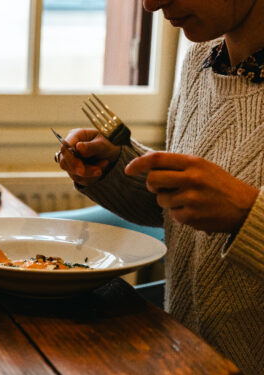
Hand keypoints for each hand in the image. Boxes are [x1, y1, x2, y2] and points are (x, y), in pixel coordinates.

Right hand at [56, 129, 119, 185]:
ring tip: (104, 164)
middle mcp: (70, 147)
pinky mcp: (74, 170)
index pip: (64, 148)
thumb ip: (91, 146)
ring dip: (90, 174)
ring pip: (73, 173)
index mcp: (75, 135)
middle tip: (99, 171)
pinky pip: (79, 179)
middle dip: (83, 170)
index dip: (70, 160)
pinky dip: (91, 177)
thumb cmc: (109, 143)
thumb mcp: (104, 143)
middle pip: (65, 163)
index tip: (81, 169)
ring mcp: (70, 159)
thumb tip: (78, 147)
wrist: (114, 152)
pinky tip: (100, 169)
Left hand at [125, 151, 258, 233]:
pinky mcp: (191, 216)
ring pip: (160, 199)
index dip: (138, 163)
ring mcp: (191, 198)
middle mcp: (191, 178)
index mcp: (194, 162)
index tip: (128, 169)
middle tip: (162, 188)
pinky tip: (195, 210)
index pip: (156, 158)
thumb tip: (146, 164)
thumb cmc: (220, 185)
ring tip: (188, 199)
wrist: (246, 208)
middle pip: (152, 180)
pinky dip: (179, 213)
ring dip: (168, 201)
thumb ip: (177, 165)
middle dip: (152, 185)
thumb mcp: (203, 167)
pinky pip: (171, 214)